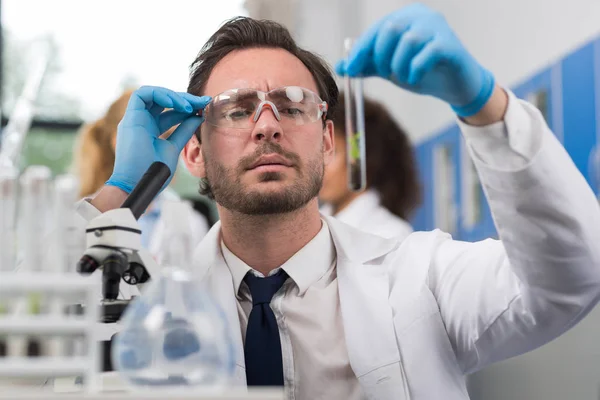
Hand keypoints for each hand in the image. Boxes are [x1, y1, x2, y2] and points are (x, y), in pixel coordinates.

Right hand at [106, 86, 210, 193]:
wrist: (140, 184)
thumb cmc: (154, 171)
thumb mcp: (174, 147)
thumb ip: (184, 131)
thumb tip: (198, 116)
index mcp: (151, 129)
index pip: (170, 112)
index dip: (187, 108)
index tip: (204, 108)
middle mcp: (142, 121)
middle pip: (163, 101)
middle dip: (184, 99)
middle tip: (202, 102)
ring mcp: (135, 119)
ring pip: (153, 94)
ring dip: (173, 96)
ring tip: (190, 106)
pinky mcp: (130, 118)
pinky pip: (142, 95)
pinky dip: (160, 94)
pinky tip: (176, 104)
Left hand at [336, 3, 494, 116]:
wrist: (454, 86)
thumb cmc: (422, 72)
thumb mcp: (390, 68)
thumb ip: (368, 66)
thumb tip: (341, 67)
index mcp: (406, 17)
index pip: (377, 28)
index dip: (362, 49)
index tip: (351, 68)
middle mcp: (422, 16)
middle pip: (392, 28)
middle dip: (381, 55)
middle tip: (385, 73)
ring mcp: (439, 28)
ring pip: (409, 40)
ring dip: (399, 64)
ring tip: (402, 77)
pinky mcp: (450, 44)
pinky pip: (428, 52)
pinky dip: (415, 69)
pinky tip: (414, 79)